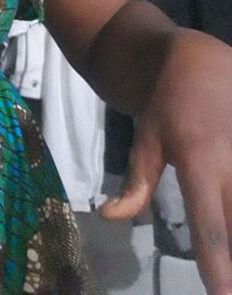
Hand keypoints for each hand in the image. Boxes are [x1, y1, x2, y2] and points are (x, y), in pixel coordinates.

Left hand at [101, 29, 231, 294]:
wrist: (193, 57)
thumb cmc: (164, 105)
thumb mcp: (144, 141)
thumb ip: (135, 184)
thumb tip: (109, 217)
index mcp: (197, 160)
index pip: (209, 221)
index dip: (218, 262)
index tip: (223, 294)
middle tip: (229, 276)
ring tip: (229, 239)